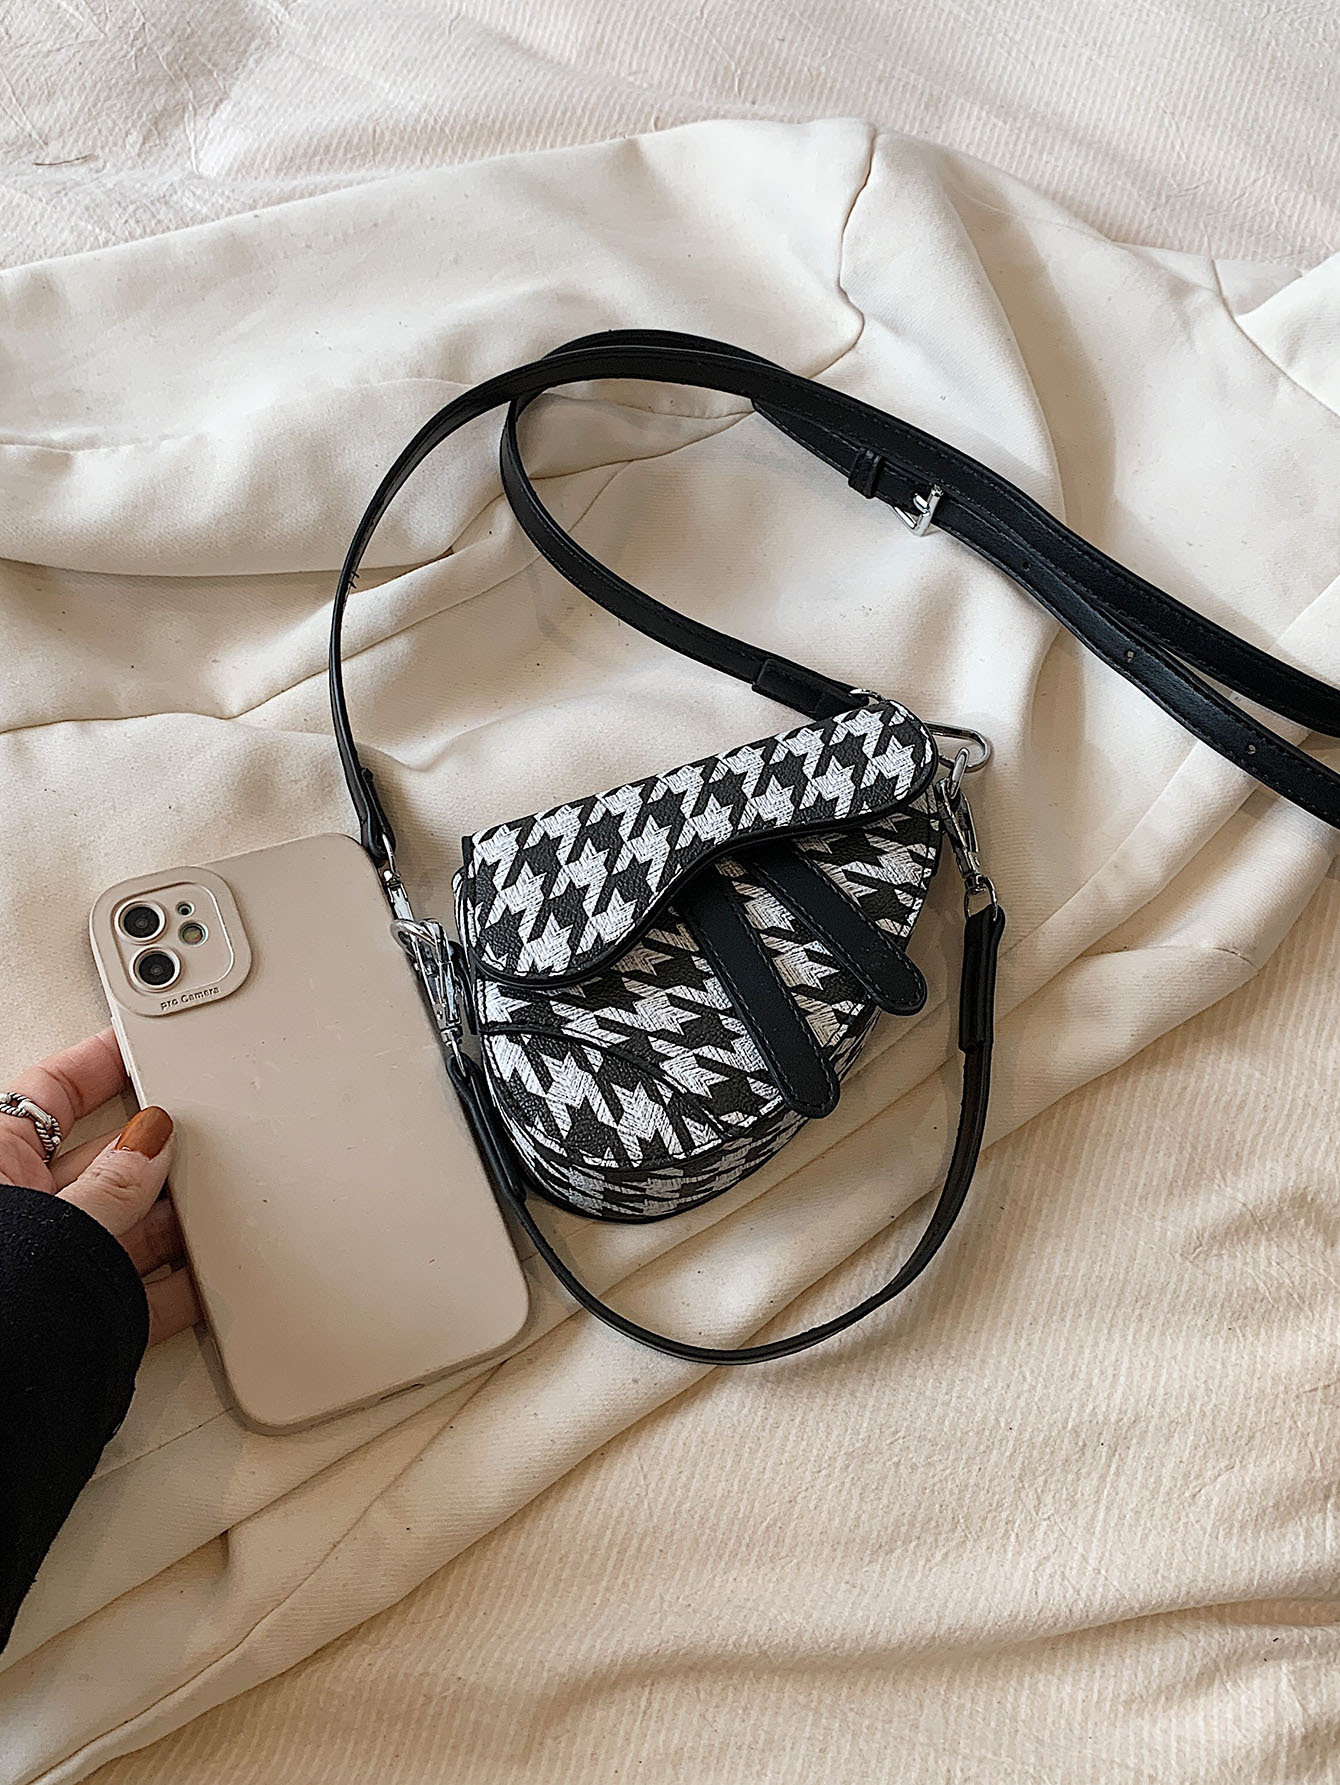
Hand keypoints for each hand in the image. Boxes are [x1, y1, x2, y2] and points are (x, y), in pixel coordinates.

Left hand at [1, 1029, 200, 1345]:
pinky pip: (138, 1293)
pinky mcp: (75, 1324)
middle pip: (101, 1163)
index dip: (100, 1062)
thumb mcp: (53, 1223)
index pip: (51, 1092)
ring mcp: (47, 1269)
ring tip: (213, 1213)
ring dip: (169, 1223)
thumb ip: (111, 1184)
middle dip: (152, 1155)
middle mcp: (18, 1214)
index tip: (145, 1043)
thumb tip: (151, 1144)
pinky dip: (177, 1287)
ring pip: (124, 1228)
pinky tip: (207, 1278)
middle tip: (199, 1139)